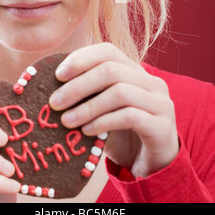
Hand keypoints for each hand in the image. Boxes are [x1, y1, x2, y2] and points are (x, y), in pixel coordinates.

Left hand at [49, 42, 178, 177]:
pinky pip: (130, 116)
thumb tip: (52, 85)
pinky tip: (87, 131)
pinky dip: (103, 122)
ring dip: (87, 106)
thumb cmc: (123, 132)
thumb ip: (88, 93)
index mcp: (136, 71)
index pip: (108, 51)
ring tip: (66, 121)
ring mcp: (160, 103)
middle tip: (54, 102)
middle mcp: (151, 82)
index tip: (57, 75)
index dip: (81, 59)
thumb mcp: (103, 108)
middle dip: (78, 85)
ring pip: (120, 92)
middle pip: (111, 70)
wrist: (153, 163)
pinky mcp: (161, 127)